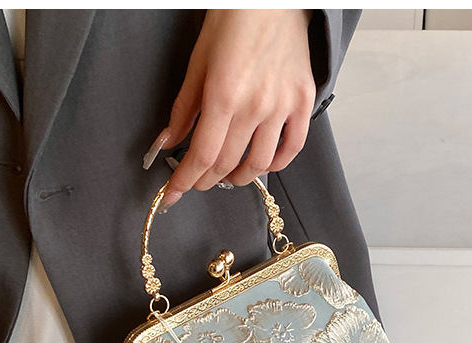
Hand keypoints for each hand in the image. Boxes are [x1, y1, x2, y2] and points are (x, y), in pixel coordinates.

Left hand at [143, 10, 315, 208]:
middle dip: (205, 180)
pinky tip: (261, 164)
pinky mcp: (303, 102)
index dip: (184, 180)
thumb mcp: (198, 61)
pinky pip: (292, 148)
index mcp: (224, 94)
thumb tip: (168, 142)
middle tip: (196, 182)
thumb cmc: (234, 19)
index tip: (172, 194)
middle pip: (227, 163)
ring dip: (238, 177)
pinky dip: (275, 164)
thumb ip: (184, 108)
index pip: (202, 155)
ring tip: (226, 176)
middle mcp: (255, 106)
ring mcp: (282, 106)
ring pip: (259, 163)